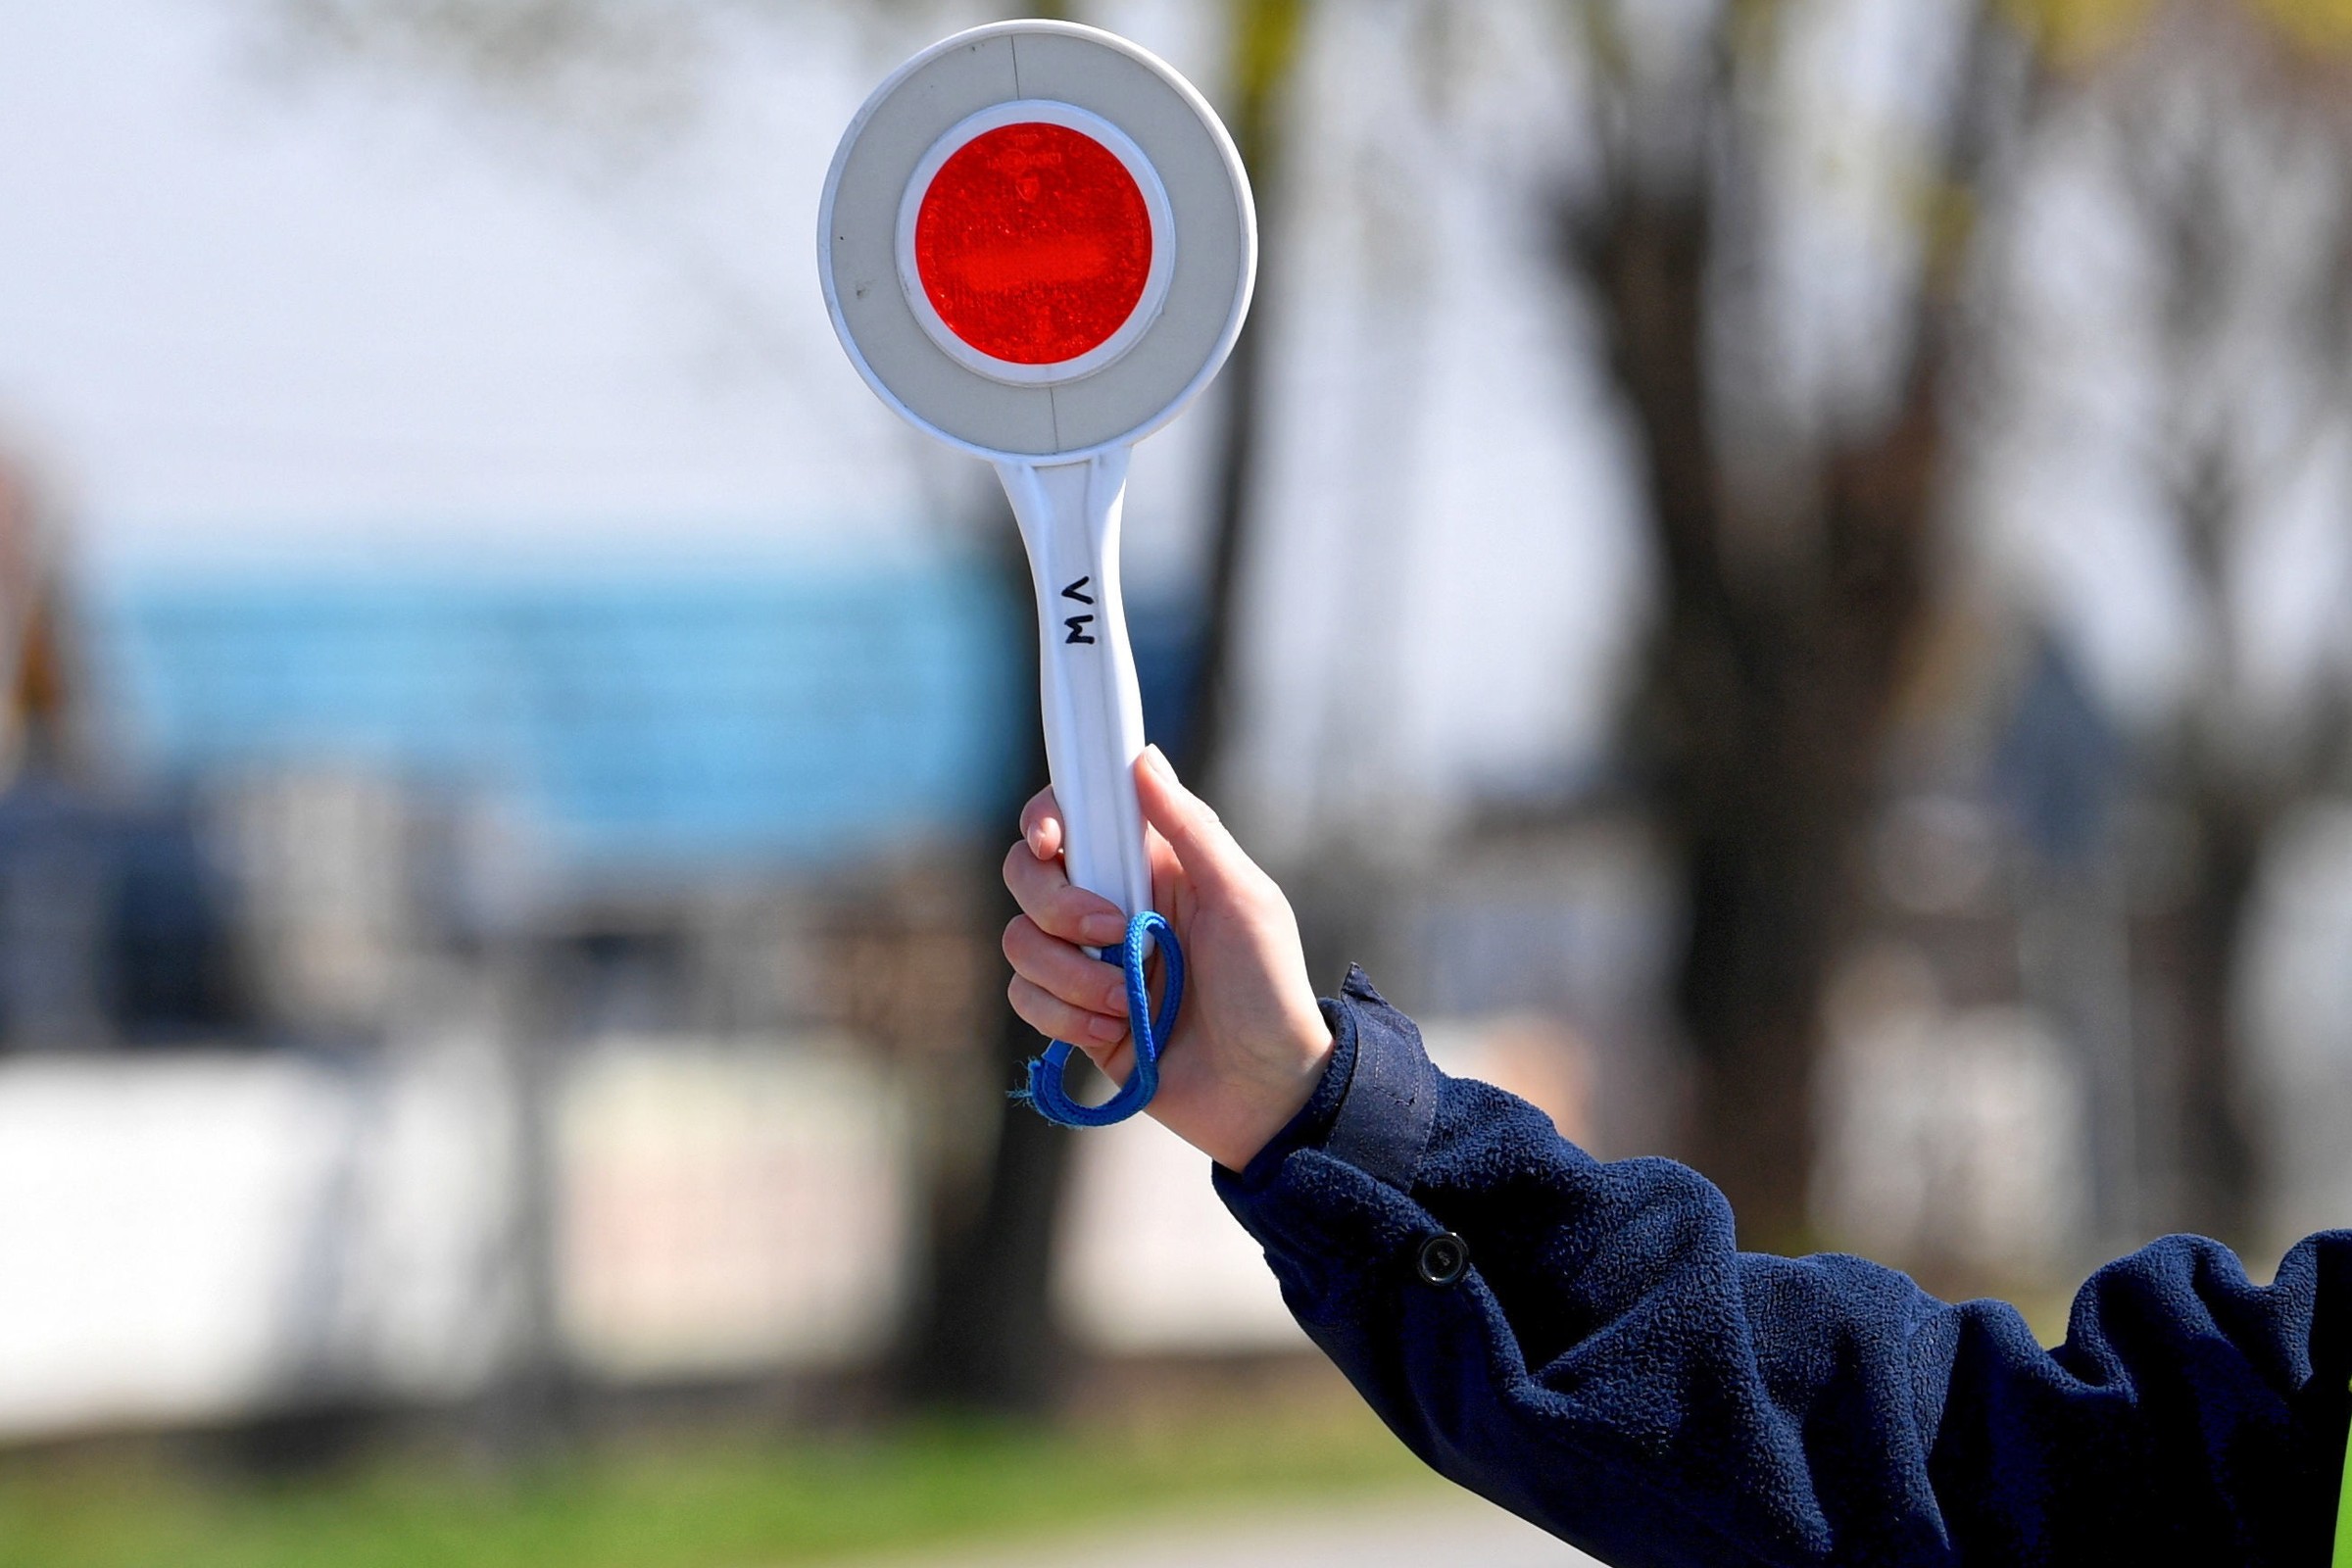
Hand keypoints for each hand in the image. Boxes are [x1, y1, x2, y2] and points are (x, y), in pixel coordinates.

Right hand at [1000, 744, 1333, 1170]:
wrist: (1265, 1094)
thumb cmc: (1268, 990)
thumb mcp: (1242, 900)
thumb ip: (1191, 828)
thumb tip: (1143, 758)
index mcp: (1150, 864)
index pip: (1075, 814)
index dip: (1047, 816)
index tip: (1054, 840)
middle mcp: (1109, 903)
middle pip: (1027, 873)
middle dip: (1057, 906)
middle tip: (1115, 932)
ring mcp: (1087, 961)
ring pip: (1020, 940)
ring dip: (1071, 976)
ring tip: (1130, 1004)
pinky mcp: (1074, 1016)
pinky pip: (1025, 997)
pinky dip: (1064, 1018)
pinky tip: (1117, 1034)